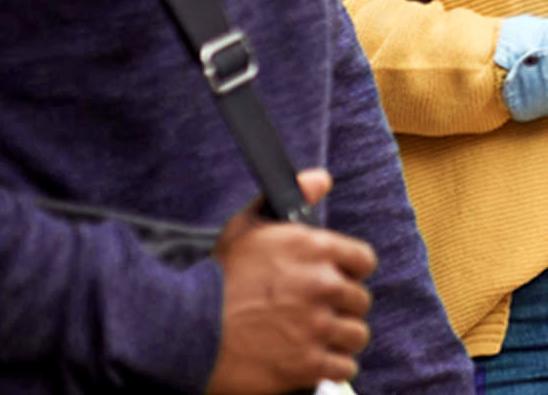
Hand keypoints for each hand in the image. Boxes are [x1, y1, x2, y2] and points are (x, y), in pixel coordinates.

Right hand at [207, 169, 374, 394]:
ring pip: (356, 335)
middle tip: (314, 314)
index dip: (349, 272)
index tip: (335, 282)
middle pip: (359, 301)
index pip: (363, 261)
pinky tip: (313, 363)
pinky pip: (343, 368)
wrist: (184, 331)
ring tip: (314, 339)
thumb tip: (322, 178)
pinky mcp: (308, 364)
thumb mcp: (247, 227)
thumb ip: (291, 197)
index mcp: (314, 248)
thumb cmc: (215, 278)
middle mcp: (323, 285)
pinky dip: (331, 368)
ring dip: (339, 339)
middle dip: (339, 308)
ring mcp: (317, 326)